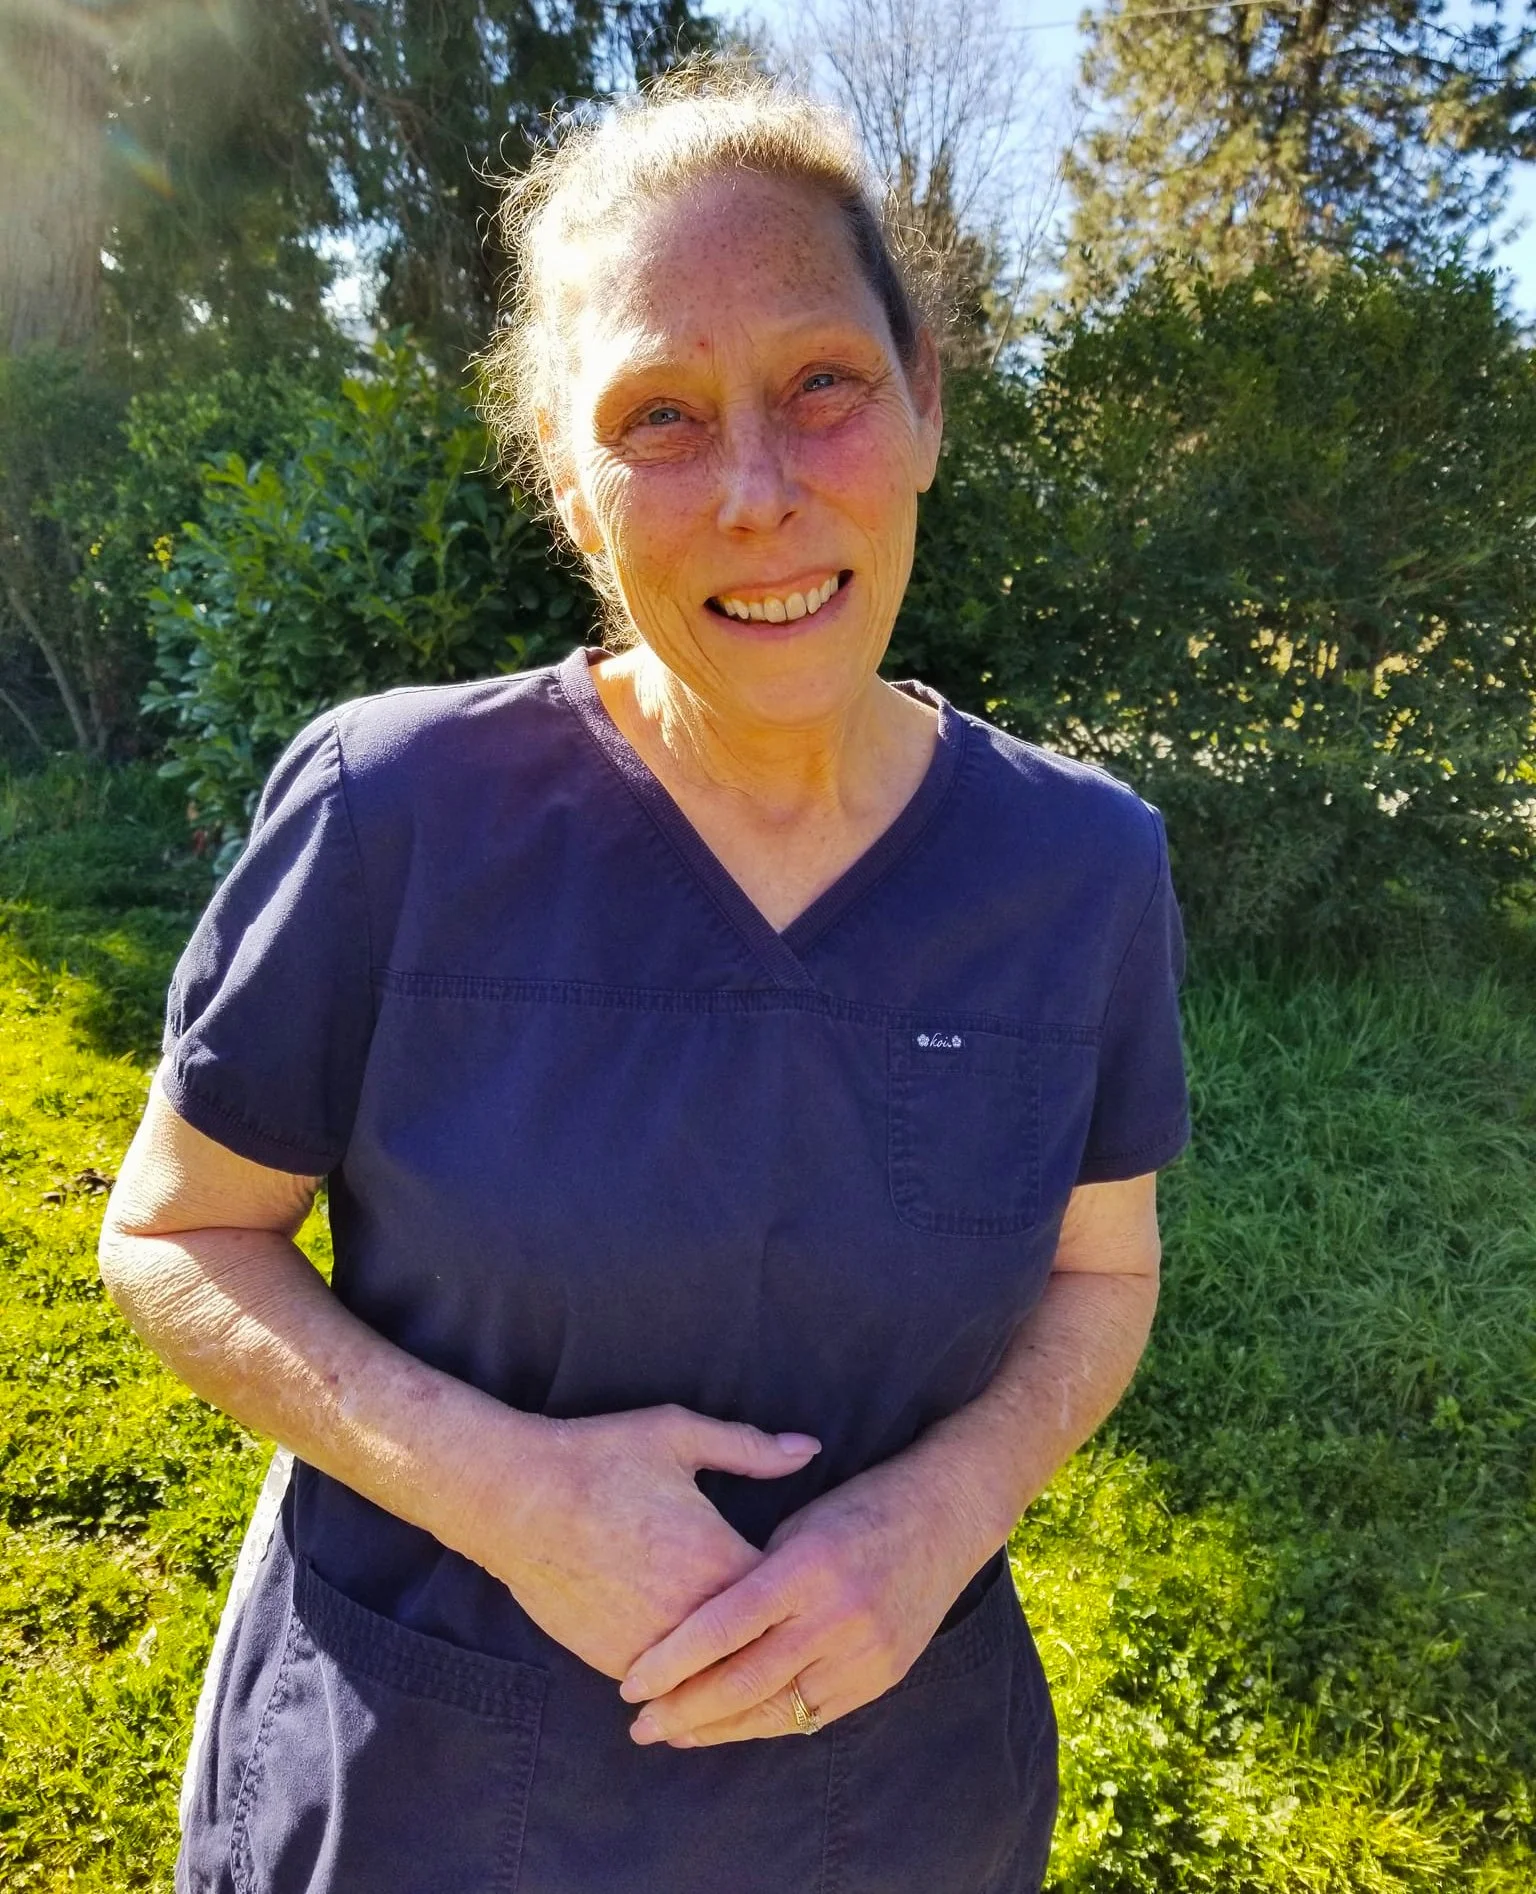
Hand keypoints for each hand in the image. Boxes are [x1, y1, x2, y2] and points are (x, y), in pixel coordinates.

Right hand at [462, 1404, 819, 1681]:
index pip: (788, 1596)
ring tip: (754, 1666)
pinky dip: (687, 1685)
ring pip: (715, 1681)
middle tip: (793, 1639)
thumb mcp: (679, 1435)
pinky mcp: (617, 1663)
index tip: (807, 1584)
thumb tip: (809, 1448)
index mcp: (720, 1557)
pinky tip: (700, 1677)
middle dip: (778, 1644)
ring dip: (734, 1674)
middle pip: (759, 1650)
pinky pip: (668, 1688)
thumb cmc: (599, 1458)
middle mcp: (694, 1612)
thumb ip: (751, 1448)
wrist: (515, 1498)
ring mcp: (654, 1647)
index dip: (802, 1591)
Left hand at [616, 1449, 987, 1746]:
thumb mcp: (799, 1523)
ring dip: (719, 1728)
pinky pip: (813, 1714)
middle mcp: (838, 1615)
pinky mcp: (882, 1677)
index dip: (671, 1661)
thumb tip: (699, 1628)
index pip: (723, 1626)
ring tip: (673, 1734)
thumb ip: (754, 1577)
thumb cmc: (857, 1507)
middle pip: (745, 1681)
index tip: (630, 1683)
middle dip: (684, 1710)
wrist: (944, 1517)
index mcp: (807, 1566)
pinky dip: (766, 1724)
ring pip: (778, 1709)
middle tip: (639, 1726)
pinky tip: (730, 1728)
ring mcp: (866, 1653)